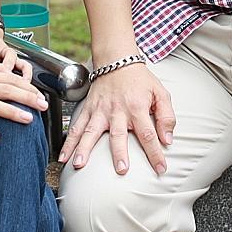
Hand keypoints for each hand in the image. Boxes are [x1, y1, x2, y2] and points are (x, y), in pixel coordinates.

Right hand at [58, 62, 175, 175]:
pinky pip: (77, 127)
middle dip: (119, 153)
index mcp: (137, 108)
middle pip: (118, 134)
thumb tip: (167, 139)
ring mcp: (100, 111)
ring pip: (91, 132)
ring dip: (84, 149)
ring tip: (79, 164)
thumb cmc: (140, 80)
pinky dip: (69, 142)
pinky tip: (63, 156)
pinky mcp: (88, 110)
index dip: (155, 153)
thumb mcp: (161, 94)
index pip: (148, 134)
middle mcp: (117, 111)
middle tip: (121, 170)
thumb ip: (166, 117)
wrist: (117, 60)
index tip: (160, 168)